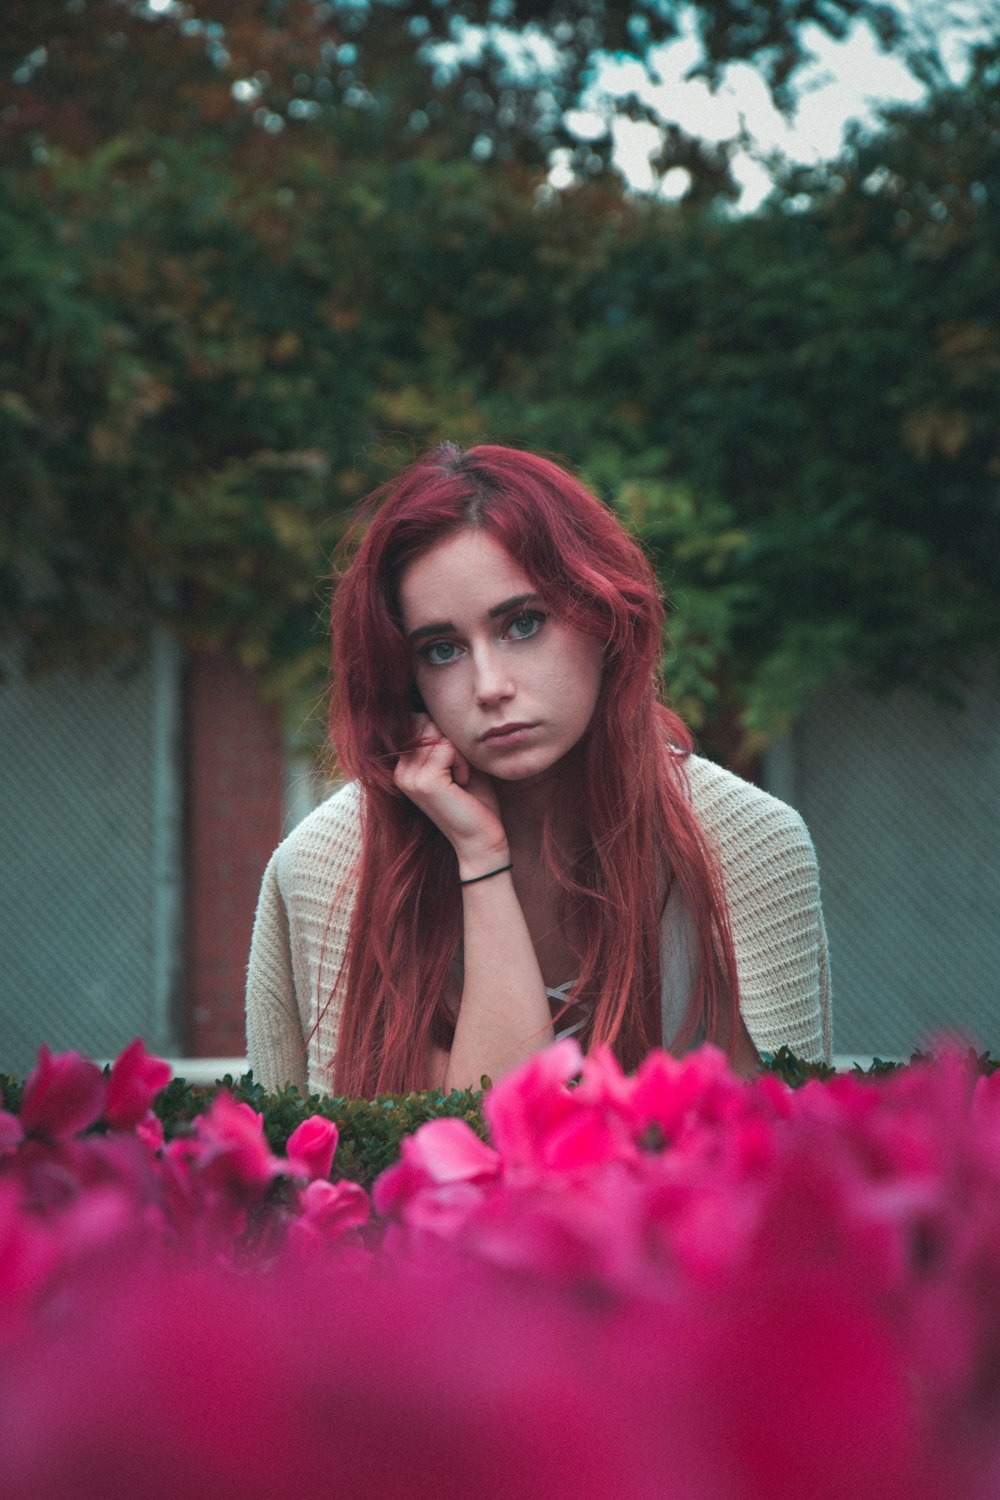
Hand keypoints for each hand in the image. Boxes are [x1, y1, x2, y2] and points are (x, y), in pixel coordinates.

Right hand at [394, 716, 507, 870]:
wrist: (481, 841)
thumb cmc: (475, 802)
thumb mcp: (457, 763)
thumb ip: (444, 740)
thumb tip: (437, 709)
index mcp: (404, 768)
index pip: (418, 722)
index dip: (443, 734)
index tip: (455, 762)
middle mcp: (400, 772)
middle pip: (426, 724)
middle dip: (451, 740)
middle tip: (461, 769)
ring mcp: (408, 777)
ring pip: (437, 736)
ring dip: (459, 752)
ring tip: (462, 777)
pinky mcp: (424, 782)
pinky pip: (446, 747)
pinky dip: (462, 761)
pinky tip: (463, 782)